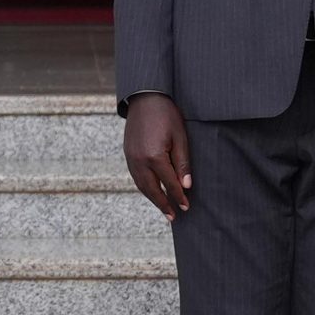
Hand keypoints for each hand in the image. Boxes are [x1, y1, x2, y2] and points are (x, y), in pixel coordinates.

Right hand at [122, 93, 192, 220]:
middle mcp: (139, 161)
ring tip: (164, 208)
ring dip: (153, 198)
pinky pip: (136, 177)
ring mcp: (131, 158)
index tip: (187, 207)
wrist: (145, 98)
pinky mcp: (128, 154)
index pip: (169, 183)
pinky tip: (152, 191)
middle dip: (163, 204)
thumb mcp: (180, 137)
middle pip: (152, 190)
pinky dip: (145, 187)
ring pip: (142, 185)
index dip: (179, 196)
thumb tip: (186, 186)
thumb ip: (182, 163)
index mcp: (154, 157)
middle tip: (173, 217)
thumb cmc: (166, 115)